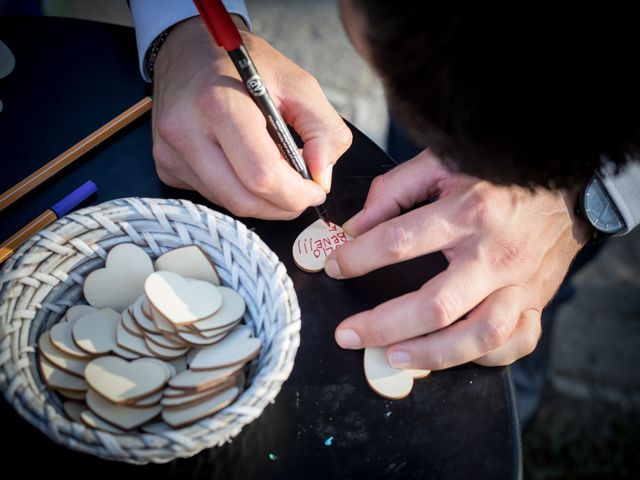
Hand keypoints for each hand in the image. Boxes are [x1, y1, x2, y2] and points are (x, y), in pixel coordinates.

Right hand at [151, 17, 351, 218]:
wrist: (188, 48)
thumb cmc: (243, 64)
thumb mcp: (298, 83)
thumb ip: (324, 130)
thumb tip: (321, 178)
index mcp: (220, 104)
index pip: (262, 175)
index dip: (296, 194)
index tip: (315, 190)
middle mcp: (186, 131)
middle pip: (243, 199)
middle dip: (281, 207)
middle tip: (301, 194)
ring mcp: (170, 151)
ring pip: (227, 203)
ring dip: (261, 201)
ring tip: (276, 175)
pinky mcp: (165, 164)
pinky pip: (210, 196)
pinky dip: (237, 191)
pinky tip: (244, 167)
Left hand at [324, 149, 589, 368]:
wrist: (563, 186)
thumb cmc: (495, 174)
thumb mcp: (441, 163)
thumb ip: (393, 191)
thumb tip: (354, 227)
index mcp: (470, 211)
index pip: (400, 242)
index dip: (358, 258)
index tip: (335, 266)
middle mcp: (496, 254)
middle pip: (437, 306)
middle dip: (383, 326)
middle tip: (348, 335)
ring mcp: (520, 283)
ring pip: (479, 336)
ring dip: (431, 355)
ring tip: (392, 358)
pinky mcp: (537, 300)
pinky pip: (516, 343)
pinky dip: (484, 358)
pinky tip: (451, 354)